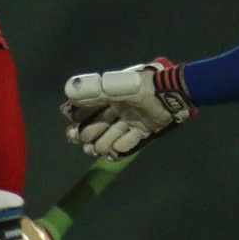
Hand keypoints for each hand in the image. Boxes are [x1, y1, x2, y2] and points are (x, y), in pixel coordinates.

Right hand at [61, 59, 193, 158]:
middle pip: (101, 124)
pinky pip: (131, 140)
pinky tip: (114, 151)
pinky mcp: (145, 130)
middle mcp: (121, 108)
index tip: (71, 126)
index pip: (92, 108)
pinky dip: (123, 146)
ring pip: (113, 134)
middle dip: (89, 133)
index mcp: (113, 96)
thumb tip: (69, 94)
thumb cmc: (141, 88)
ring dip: (103, 143)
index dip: (81, 116)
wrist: (169, 95)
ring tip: (95, 149)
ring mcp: (133, 120)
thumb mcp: (114, 87)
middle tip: (81, 141)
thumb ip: (93, 92)